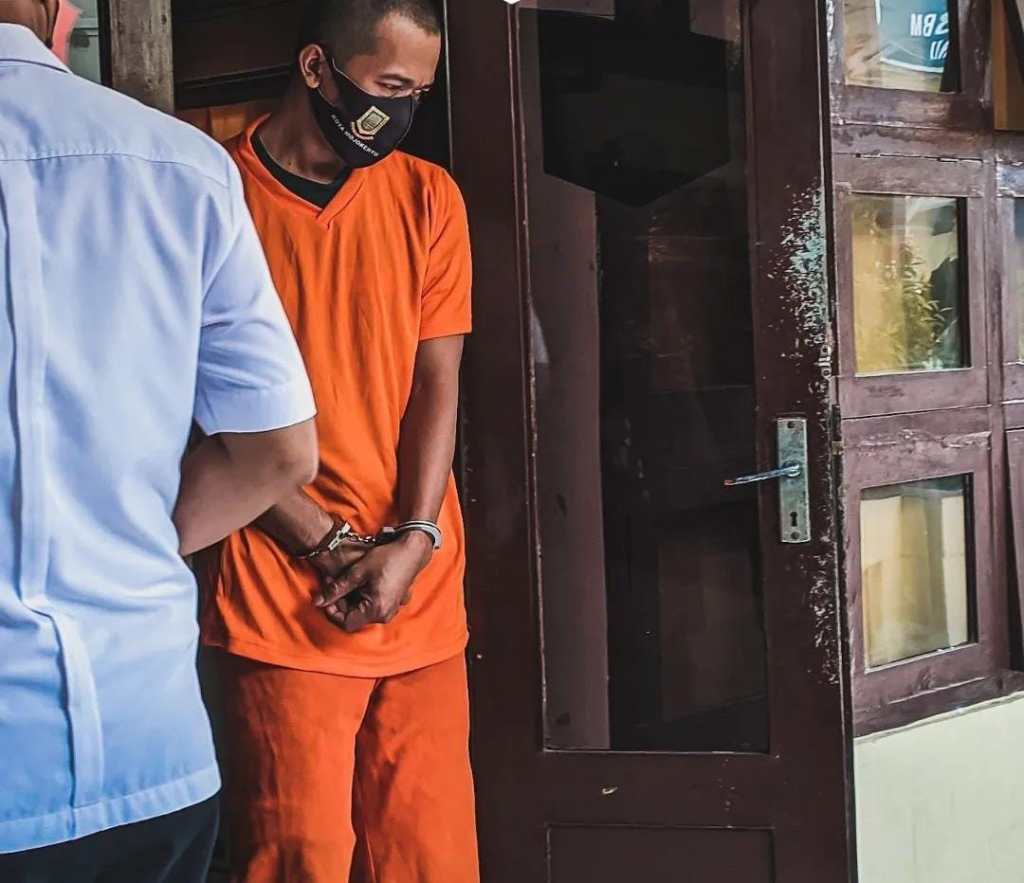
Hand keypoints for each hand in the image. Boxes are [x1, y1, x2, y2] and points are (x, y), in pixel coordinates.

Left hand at [315, 532, 432, 631]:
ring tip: (344, 580)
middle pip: (354, 617)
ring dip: (350, 599)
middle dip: (340, 602)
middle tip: (332, 582)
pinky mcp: (393, 603)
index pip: (346, 623)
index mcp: (376, 610)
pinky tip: (358, 582)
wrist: (412, 550)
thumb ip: (336, 589)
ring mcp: (391, 610)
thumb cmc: (387, 558)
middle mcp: (385, 615)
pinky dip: (362, 597)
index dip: (332, 611)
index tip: (327, 596)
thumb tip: (318, 602)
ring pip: (362, 611)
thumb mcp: (357, 572)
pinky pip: (372, 606)